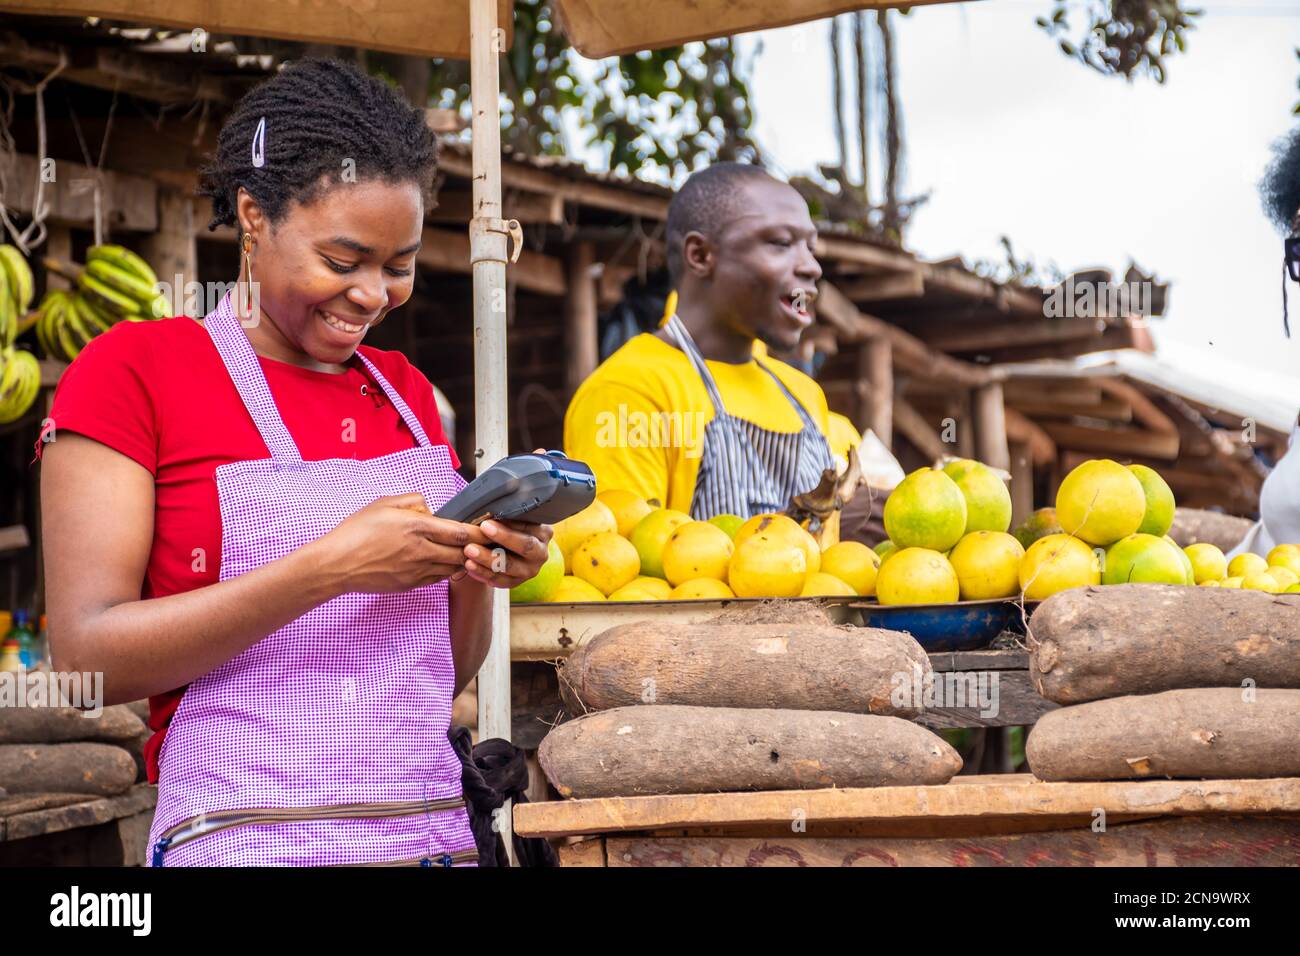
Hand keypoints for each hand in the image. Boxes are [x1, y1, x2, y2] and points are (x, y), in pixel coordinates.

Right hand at [309, 493, 490, 594]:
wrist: (336, 565)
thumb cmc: (356, 532)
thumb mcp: (384, 504)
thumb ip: (413, 502)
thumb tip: (430, 509)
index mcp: (416, 527)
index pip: (460, 532)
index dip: (477, 531)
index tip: (487, 527)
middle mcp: (421, 551)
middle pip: (462, 552)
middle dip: (475, 547)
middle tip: (483, 541)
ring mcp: (417, 571)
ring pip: (453, 568)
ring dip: (462, 560)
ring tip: (464, 551)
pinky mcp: (410, 584)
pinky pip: (438, 578)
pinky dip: (445, 570)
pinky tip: (443, 562)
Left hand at [450, 448, 554, 589]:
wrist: (499, 548)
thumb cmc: (506, 520)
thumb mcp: (515, 501)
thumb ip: (527, 478)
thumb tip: (541, 451)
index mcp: (544, 530)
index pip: (531, 526)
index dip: (511, 524)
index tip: (490, 518)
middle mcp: (540, 551)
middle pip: (524, 547)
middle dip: (502, 538)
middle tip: (481, 530)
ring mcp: (528, 569)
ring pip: (510, 567)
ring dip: (488, 559)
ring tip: (468, 552)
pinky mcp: (514, 583)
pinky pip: (499, 581)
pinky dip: (483, 575)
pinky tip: (469, 566)